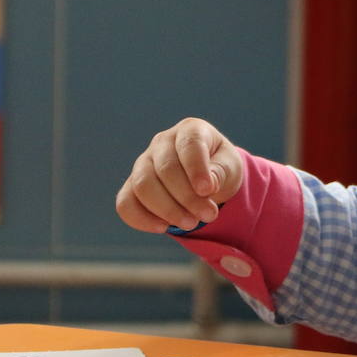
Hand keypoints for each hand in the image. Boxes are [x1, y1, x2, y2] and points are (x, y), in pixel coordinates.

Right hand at [115, 118, 245, 232]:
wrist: (206, 181)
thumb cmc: (220, 168)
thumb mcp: (230, 167)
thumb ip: (221, 172)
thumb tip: (207, 186)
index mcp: (190, 130)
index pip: (189, 144)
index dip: (197, 168)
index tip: (208, 190)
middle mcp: (162, 142)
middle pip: (166, 169)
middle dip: (188, 197)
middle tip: (209, 215)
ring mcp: (143, 163)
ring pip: (143, 186)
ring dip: (168, 210)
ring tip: (191, 223)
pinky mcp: (131, 186)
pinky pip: (125, 203)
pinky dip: (142, 219)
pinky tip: (164, 227)